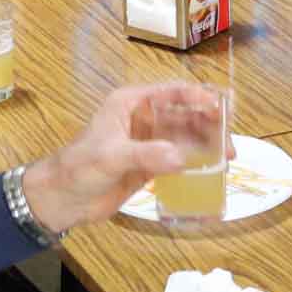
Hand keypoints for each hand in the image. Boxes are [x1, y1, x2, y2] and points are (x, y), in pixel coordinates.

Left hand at [20, 81, 215, 232]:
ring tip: (227, 157)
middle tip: (229, 141)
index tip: (220, 107)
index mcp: (131, 103)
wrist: (61, 199)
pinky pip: (179, 159)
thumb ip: (145, 155)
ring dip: (206, 144)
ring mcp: (147, 143)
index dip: (197, 96)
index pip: (171, 92)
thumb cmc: (79, 168)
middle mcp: (142, 119)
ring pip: (185, 137)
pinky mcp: (149, 166)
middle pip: (184, 114)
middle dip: (209, 124)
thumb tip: (182, 159)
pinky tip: (210, 171)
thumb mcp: (111, 156)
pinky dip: (195, 163)